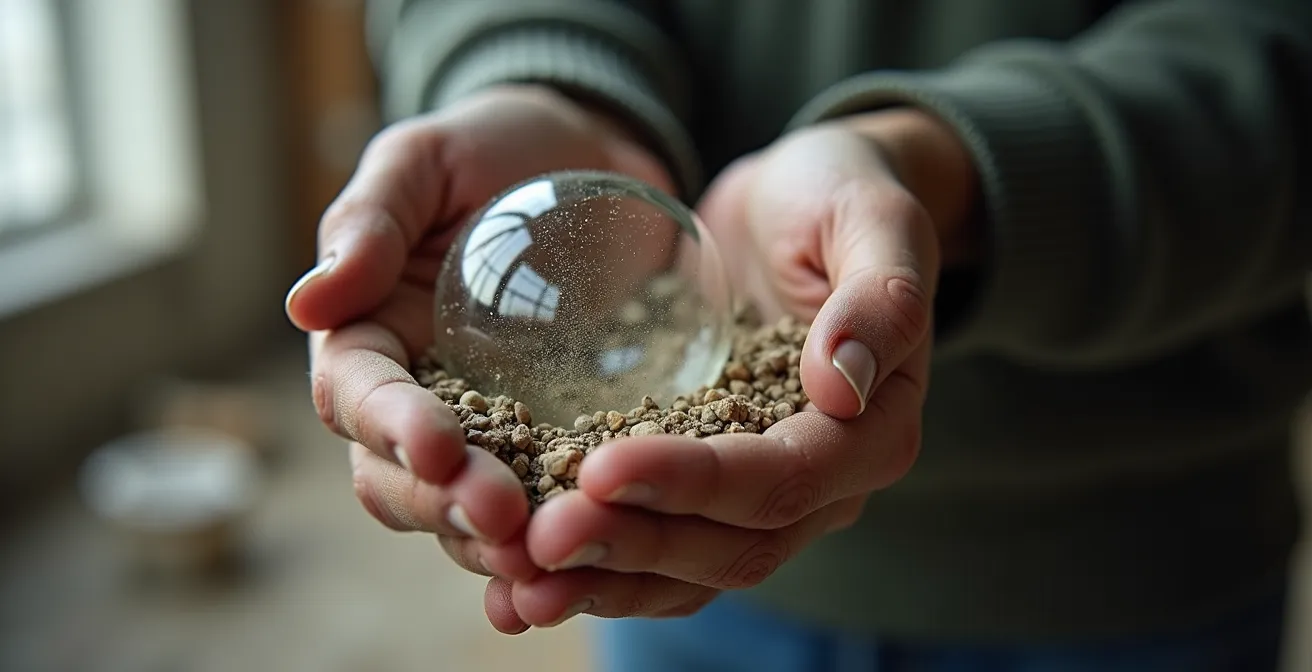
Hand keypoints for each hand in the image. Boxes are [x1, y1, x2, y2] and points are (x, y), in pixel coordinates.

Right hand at [283, 84, 675, 591]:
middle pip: (401, 475)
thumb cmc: (489, 147)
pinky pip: (541, 500)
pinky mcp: (551, 438)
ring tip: (548, 556)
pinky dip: (553, 539)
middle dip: (445, 502)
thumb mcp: (424, 158)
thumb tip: (305, 303)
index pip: (357, 397)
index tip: (440, 446)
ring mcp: (484, 425)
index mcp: (367, 335)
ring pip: (463, 507)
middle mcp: (414, 395)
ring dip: (494, 541)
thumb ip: (370, 220)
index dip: (391, 428)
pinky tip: (589, 565)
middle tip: (506, 518)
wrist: (579, 158)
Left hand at [472, 109, 978, 631]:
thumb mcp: (874, 219)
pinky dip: (596, 569)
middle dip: (634, 545)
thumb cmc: (839, 199)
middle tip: (541, 538)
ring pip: (689, 568)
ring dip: (605, 581)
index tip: (601, 467)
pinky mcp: (709, 487)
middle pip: (731, 544)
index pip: (784, 480)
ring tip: (517, 588)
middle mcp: (824, 483)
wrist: (799, 207)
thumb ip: (879, 297)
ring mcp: (764, 495)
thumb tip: (844, 385)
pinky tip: (522, 579)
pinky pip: (659, 546)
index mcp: (874, 431)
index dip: (696, 484)